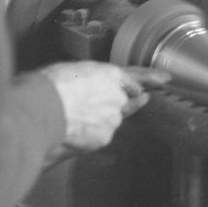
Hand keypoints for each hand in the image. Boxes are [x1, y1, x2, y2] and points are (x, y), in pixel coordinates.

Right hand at [40, 61, 169, 151]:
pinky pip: (101, 135)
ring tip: (73, 117)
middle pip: (122, 102)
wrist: (44, 108)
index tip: (163, 80)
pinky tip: (74, 129)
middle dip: (108, 105)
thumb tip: (91, 85)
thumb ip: (93, 78)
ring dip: (98, 120)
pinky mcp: (106, 136)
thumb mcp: (74, 70)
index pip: (135, 78)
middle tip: (84, 105)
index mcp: (110, 74)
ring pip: (111, 120)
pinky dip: (91, 134)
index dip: (150, 78)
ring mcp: (114, 118)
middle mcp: (118, 96)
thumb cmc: (52, 85)